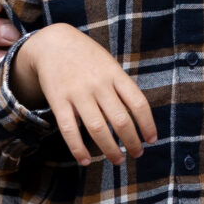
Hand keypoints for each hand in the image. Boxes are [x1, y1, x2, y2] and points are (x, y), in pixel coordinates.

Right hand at [12, 24, 154, 165]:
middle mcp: (98, 84)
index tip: (151, 140)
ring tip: (118, 160)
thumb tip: (137, 118)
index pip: (138, 104)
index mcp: (115, 74)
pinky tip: (85, 161)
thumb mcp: (109, 64)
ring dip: (110, 149)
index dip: (148, 125)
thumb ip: (122, 87)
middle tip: (137, 154)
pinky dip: (78, 149)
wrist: (52, 43)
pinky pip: (69, 130)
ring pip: (98, 128)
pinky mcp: (58, 100)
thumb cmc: (87, 58)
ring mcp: (77, 93)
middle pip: (121, 120)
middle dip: (132, 142)